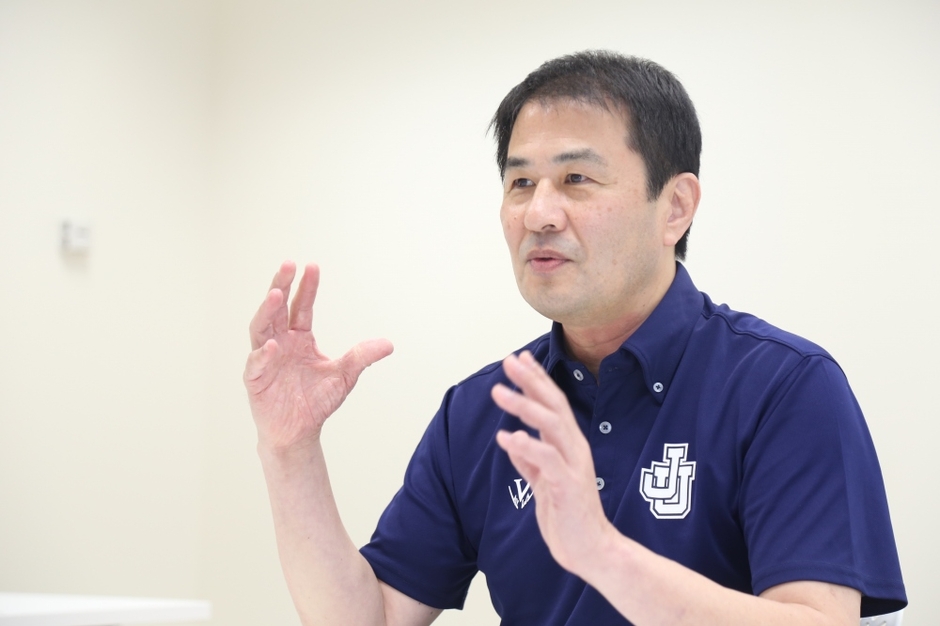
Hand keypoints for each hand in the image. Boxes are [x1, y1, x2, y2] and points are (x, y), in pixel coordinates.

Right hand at [244, 261, 392, 449]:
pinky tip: (271, 345)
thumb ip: (361, 357)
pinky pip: (256, 364)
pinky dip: (262, 355)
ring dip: (267, 311)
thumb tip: (388, 344)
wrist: (299, 432)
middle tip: (288, 265)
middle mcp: (280, 342)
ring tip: (275, 295)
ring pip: (261, 328)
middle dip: (282, 286)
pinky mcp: (256, 380)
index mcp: (299, 337)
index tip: (312, 266)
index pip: (302, 306)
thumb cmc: (316, 402)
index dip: (307, 287)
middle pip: (277, 309)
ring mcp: (265, 359)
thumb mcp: (344, 376)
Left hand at [492, 351, 614, 576]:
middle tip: (510, 361)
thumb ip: (530, 462)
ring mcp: (573, 465)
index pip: (553, 404)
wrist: (591, 550)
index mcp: (569, 445)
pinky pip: (547, 460)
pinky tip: (507, 437)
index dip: (537, 380)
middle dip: (531, 381)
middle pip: (554, 405)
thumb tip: (513, 440)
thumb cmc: (568, 516)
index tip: (519, 358)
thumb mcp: (543, 483)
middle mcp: (575, 448)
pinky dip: (526, 446)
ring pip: (551, 425)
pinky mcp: (568, 485)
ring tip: (499, 393)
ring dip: (524, 406)